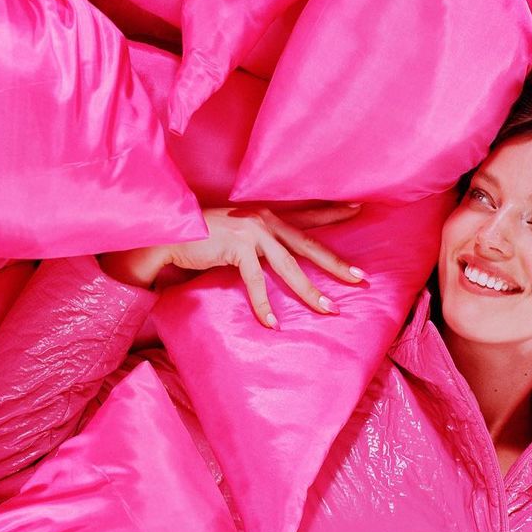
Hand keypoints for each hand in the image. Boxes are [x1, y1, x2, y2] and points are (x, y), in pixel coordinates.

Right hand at [98, 205, 366, 329]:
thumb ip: (260, 241)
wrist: (171, 233)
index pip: (308, 216)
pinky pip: (256, 282)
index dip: (333, 213)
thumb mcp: (239, 233)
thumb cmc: (204, 236)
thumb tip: (280, 257)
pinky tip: (273, 323)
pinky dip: (264, 305)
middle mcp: (265, 221)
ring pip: (290, 268)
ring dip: (311, 291)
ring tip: (329, 309)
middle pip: (309, 246)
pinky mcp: (237, 249)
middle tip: (361, 279)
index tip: (359, 209)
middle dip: (336, 264)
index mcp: (267, 216)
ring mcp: (252, 234)